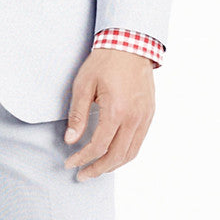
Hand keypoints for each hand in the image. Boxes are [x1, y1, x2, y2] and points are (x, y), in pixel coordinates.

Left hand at [62, 48, 154, 179]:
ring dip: (113, 165)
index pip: (98, 146)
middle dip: (97, 169)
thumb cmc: (104, 62)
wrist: (129, 45)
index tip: (70, 162)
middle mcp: (134, 118)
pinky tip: (113, 154)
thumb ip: (78, 114)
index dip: (83, 158)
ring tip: (97, 169)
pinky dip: (125, 154)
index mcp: (116, 111)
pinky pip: (139, 142)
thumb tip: (71, 140)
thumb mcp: (83, 84)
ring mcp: (144, 117)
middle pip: (116, 156)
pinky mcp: (149, 114)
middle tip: (82, 174)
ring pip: (131, 153)